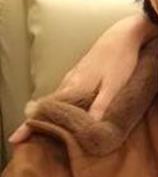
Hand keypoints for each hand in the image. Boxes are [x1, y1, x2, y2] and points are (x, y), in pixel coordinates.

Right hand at [9, 13, 157, 144]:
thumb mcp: (114, 86)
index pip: (48, 111)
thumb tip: (89, 128)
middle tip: (23, 140)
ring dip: (46, 114)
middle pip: (47, 106)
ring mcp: (73, 76)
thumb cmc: (120, 61)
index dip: (31, 125)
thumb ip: (101, 105)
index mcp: (75, 87)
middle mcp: (69, 82)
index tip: (16, 139)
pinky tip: (60, 111)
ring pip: (55, 99)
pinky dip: (57, 104)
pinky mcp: (79, 73)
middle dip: (36, 122)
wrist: (122, 36)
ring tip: (40, 130)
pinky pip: (63, 92)